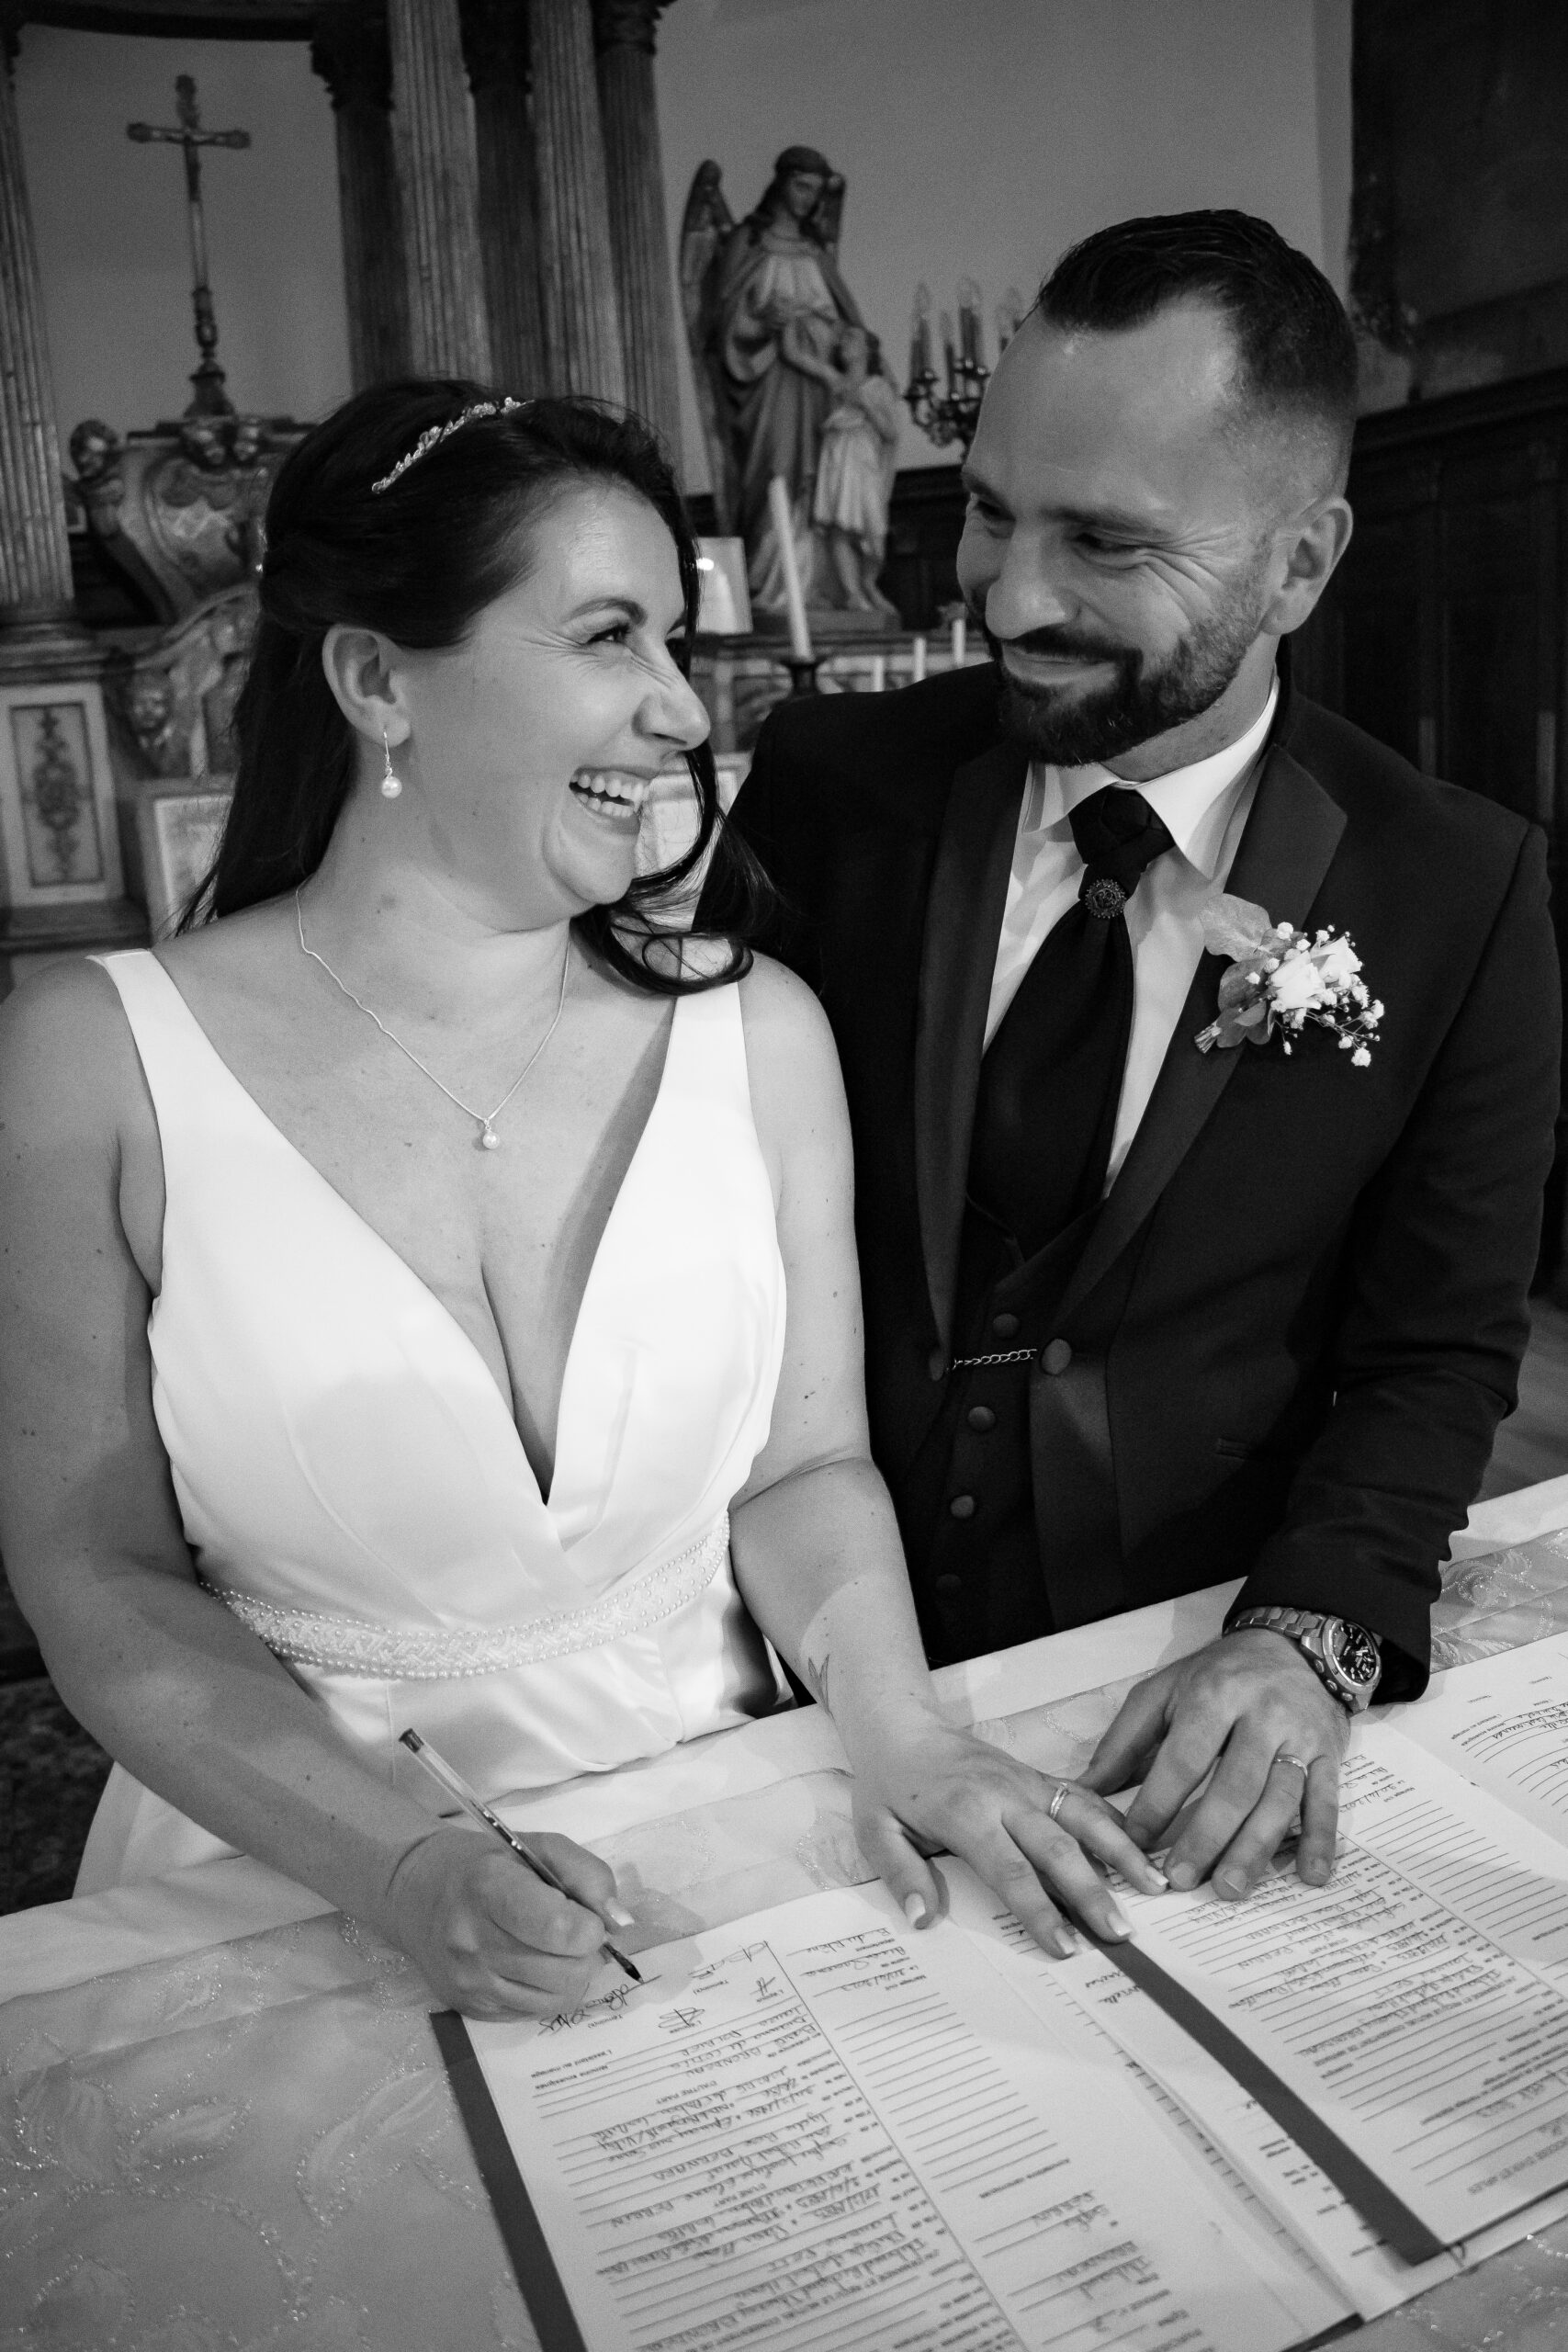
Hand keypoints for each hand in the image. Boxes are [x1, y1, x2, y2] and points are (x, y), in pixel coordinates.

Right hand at [385, 1826, 626, 2018]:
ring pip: (558, 1998)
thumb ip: (587, 1875)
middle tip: (572, 1930)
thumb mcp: (538, 1848)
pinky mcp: (472, 2010)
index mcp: (488, 1888)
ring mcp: (470, 1983)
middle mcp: (473, 1941)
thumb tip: (619, 1922)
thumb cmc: (485, 1863)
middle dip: (585, 1952)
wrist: (416, 1894)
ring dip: (572, 1973)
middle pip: (565, 1971)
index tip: (587, 1916)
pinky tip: (534, 1965)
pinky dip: (550, 1991)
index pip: (556, 1928)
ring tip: (555, 1947)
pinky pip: (538, 2012)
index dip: (588, 1927)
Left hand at [848, 1710, 1168, 1955]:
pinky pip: (1083, 1797)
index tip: (1064, 1947)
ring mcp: (1027, 1783)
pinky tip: (1144, 1845)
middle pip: (1058, 1848)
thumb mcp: (875, 1831)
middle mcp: (1005, 1796)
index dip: (1040, 1912)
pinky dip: (1115, 1820)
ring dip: (1122, 1851)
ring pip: (1083, 1816)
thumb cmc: (888, 1785)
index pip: (1010, 1870)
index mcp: (966, 1813)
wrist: (902, 1728)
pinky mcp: (1039, 1776)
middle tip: (1121, 1933)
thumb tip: (924, 1919)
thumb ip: (901, 1875)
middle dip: (1092, 1893)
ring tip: (1156, 1886)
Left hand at [1079, 1630, 1350, 1898]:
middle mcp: (1260, 1715)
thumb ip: (1124, 1741)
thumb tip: (1083, 1790)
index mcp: (1213, 1696)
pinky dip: (1322, 1840)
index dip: (1159, 1803)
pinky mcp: (1331, 1754)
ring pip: (1279, 1799)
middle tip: (1182, 1880)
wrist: (1292, 1644)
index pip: (1184, 1758)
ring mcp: (1300, 1736)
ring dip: (1256, 1848)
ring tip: (1231, 1888)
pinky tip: (1311, 1876)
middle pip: (1234, 1785)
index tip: (1135, 1843)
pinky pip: (1327, 1800)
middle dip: (1207, 1837)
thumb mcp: (1163, 1691)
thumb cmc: (1218, 1675)